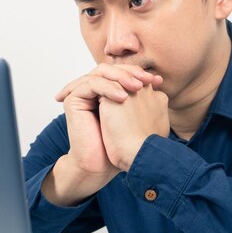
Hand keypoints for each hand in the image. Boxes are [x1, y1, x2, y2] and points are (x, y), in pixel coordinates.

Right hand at [42, 64, 162, 205]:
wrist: (103, 164)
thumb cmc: (121, 145)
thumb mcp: (138, 114)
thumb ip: (144, 95)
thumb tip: (158, 79)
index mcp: (104, 93)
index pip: (120, 72)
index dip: (138, 73)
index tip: (157, 81)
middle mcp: (91, 92)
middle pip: (111, 69)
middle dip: (130, 72)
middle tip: (146, 81)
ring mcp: (81, 95)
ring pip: (101, 72)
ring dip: (121, 77)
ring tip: (136, 88)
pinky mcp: (73, 100)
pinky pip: (92, 84)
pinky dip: (108, 88)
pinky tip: (122, 98)